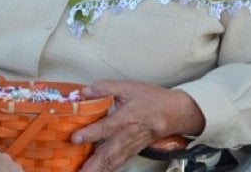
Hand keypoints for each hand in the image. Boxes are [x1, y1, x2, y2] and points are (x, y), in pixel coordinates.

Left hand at [71, 80, 204, 171]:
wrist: (174, 113)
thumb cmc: (152, 99)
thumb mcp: (128, 87)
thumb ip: (105, 88)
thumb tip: (84, 91)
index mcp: (127, 117)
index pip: (106, 127)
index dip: (90, 133)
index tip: (75, 138)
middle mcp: (128, 135)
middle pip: (109, 152)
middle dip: (93, 164)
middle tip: (79, 170)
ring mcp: (131, 146)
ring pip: (113, 161)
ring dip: (98, 170)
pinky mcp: (133, 151)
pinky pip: (118, 163)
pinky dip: (107, 169)